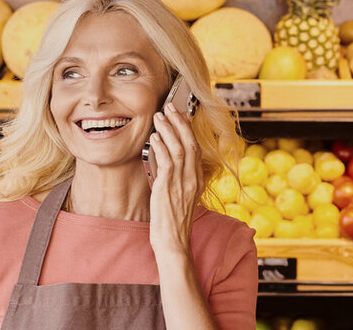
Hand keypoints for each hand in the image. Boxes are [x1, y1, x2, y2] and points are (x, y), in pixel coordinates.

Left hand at [148, 102, 202, 255]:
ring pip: (179, 148)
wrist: (173, 243)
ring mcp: (182, 183)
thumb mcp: (179, 198)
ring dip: (168, 130)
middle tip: (170, 108)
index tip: (180, 116)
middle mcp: (193, 180)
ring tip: (159, 117)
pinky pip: (167, 161)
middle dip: (179, 123)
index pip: (196, 148)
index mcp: (198, 181)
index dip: (188, 130)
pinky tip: (154, 137)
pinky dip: (161, 146)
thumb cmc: (173, 223)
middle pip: (190, 143)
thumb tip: (164, 161)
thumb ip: (176, 179)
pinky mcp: (169, 188)